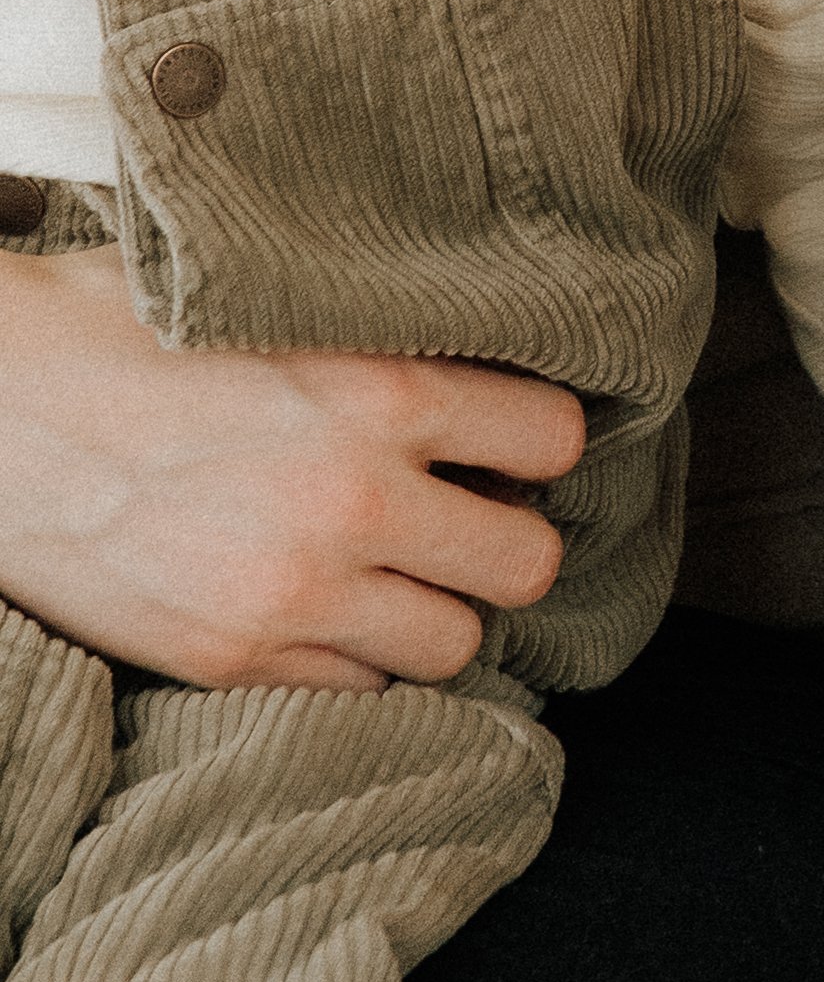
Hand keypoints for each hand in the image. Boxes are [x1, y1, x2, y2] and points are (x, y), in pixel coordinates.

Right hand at [0, 242, 585, 689]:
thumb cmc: (113, 325)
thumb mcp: (264, 295)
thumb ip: (371, 330)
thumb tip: (463, 332)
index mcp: (377, 390)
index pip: (551, 436)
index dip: (542, 438)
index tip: (516, 438)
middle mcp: (354, 499)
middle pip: (527, 562)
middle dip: (511, 537)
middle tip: (478, 513)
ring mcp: (295, 591)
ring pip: (455, 643)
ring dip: (442, 604)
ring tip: (409, 567)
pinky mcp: (234, 656)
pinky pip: (361, 685)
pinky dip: (362, 651)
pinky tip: (333, 601)